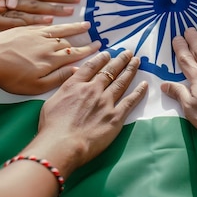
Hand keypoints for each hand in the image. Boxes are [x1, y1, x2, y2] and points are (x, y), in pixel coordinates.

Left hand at [0, 22, 100, 94]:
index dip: (88, 50)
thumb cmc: (11, 77)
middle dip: (83, 39)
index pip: (75, 53)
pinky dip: (56, 22)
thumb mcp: (36, 86)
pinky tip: (59, 21)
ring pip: (60, 29)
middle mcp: (48, 44)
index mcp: (52, 59)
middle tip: (95, 36)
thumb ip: (59, 78)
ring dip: (74, 27)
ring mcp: (37, 34)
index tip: (98, 47)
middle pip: (70, 41)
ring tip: (85, 24)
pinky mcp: (26, 28)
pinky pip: (46, 24)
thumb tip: (77, 70)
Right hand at [34, 50, 147, 169]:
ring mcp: (105, 102)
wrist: (62, 144)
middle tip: (128, 53)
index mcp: (75, 86)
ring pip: (121, 82)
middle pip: (109, 71)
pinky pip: (130, 101)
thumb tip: (72, 82)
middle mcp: (92, 90)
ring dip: (130, 70)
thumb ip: (64, 89)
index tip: (108, 54)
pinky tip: (144, 85)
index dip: (101, 59)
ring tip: (137, 62)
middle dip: (120, 60)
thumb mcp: (51, 102)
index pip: (91, 67)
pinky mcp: (115, 117)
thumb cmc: (52, 127)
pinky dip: (138, 92)